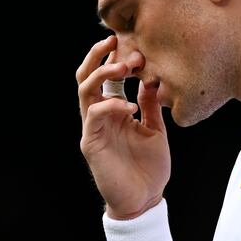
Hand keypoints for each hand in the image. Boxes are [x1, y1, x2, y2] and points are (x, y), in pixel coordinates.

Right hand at [76, 36, 170, 218]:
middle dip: (98, 55)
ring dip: (102, 73)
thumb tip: (150, 79)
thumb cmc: (150, 167)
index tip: (136, 47)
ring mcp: (93, 128)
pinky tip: (130, 107)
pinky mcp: (91, 143)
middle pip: (86, 76)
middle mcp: (100, 116)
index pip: (107, 77)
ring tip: (125, 68)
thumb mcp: (155, 129)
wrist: (145, 199)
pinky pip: (93, 116)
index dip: (115, 58)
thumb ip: (150, 105)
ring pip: (85, 90)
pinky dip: (110, 106)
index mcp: (114, 111)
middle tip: (116, 41)